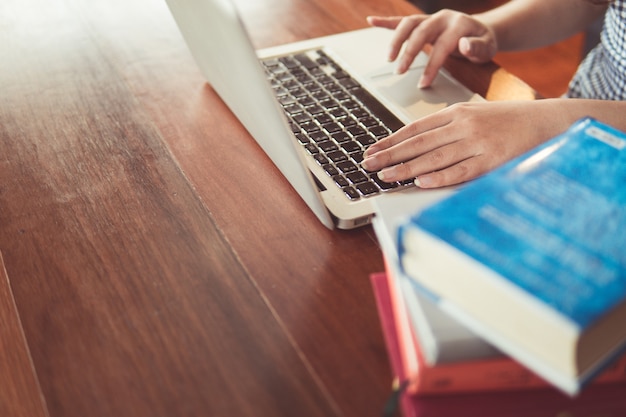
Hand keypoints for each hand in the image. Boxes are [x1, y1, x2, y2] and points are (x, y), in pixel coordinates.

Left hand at [361, 100, 564, 187]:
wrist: (547, 121)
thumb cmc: (507, 121)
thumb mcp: (474, 116)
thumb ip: (446, 129)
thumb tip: (413, 147)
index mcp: (457, 112)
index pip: (415, 128)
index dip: (391, 140)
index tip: (371, 150)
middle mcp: (464, 125)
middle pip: (419, 142)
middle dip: (390, 154)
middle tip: (368, 164)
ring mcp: (478, 143)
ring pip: (435, 157)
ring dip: (407, 168)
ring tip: (386, 176)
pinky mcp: (493, 160)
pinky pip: (462, 170)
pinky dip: (441, 177)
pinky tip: (422, 182)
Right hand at [367, 10, 496, 87]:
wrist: (482, 30)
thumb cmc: (483, 42)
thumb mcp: (488, 47)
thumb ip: (477, 47)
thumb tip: (463, 45)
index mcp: (459, 24)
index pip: (441, 46)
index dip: (431, 65)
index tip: (423, 83)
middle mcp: (442, 17)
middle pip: (421, 32)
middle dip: (409, 52)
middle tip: (399, 71)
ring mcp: (431, 17)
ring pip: (409, 23)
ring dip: (396, 40)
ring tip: (389, 58)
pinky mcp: (423, 21)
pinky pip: (403, 20)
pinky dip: (387, 21)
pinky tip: (372, 21)